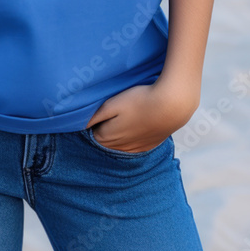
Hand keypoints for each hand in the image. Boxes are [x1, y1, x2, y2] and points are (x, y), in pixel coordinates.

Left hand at [83, 75, 198, 153]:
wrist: (171, 105)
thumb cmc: (139, 100)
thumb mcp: (111, 104)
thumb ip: (94, 116)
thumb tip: (78, 125)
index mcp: (106, 138)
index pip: (90, 134)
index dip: (91, 121)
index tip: (95, 109)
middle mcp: (120, 149)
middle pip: (103, 141)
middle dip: (102, 129)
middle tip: (108, 112)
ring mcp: (136, 149)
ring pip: (118, 145)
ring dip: (117, 134)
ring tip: (122, 117)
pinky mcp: (148, 146)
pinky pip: (133, 146)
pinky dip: (130, 137)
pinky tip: (135, 124)